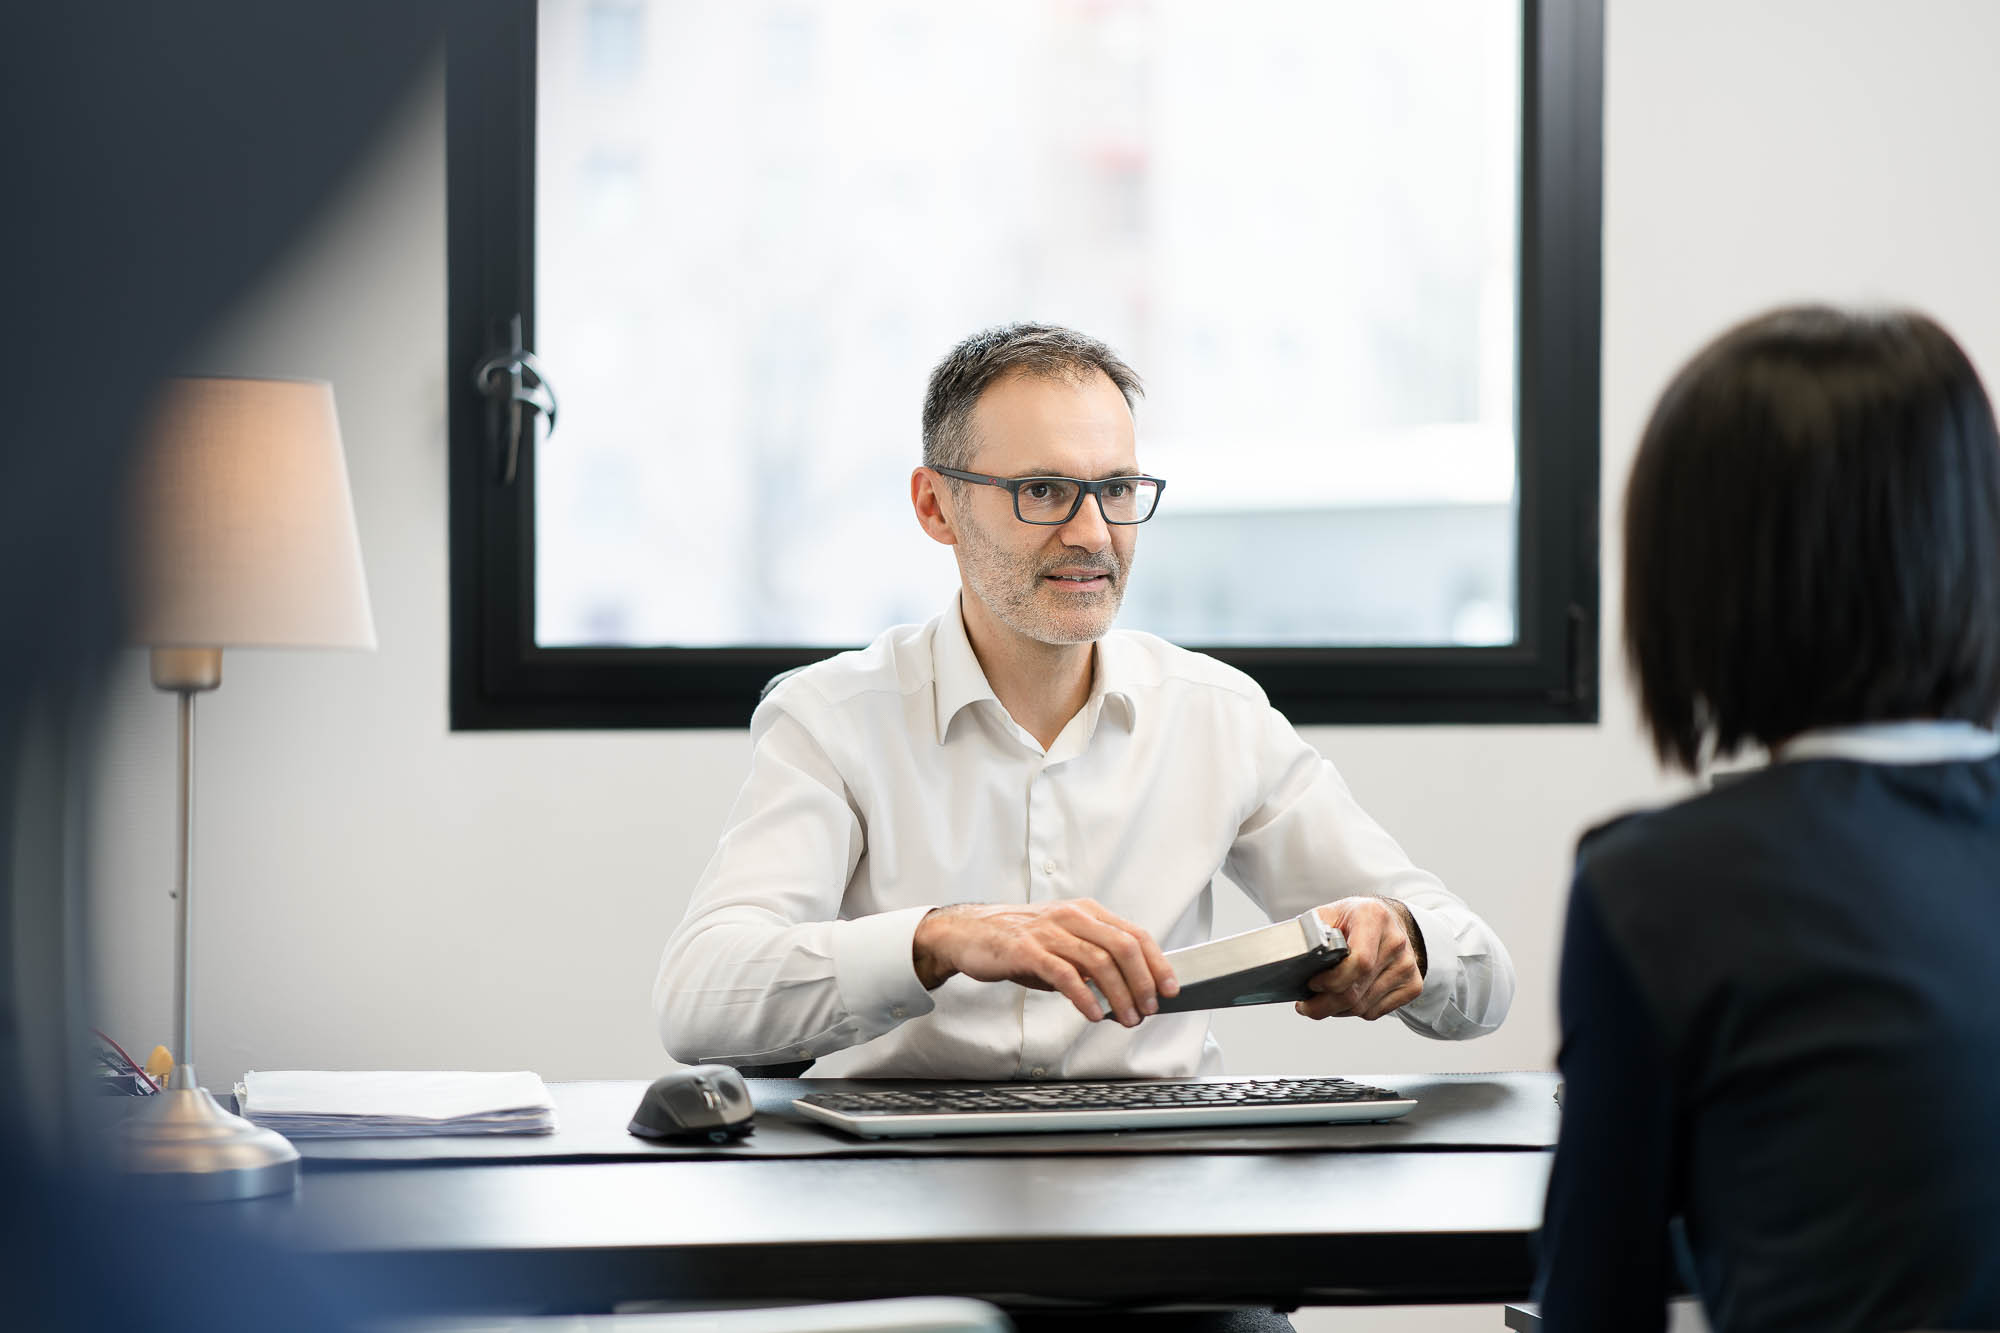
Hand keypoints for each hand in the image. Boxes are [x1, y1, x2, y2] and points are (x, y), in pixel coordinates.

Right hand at [912, 900, 1178, 1026]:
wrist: (966, 934)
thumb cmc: (1016, 942)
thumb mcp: (1060, 945)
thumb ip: (1091, 963)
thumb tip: (1127, 992)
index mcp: (1085, 912)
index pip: (1134, 934)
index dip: (1157, 962)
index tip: (1170, 988)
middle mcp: (1071, 916)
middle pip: (1123, 947)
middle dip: (1143, 982)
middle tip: (1149, 1008)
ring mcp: (1048, 931)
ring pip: (1098, 961)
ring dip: (1119, 995)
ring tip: (1126, 1017)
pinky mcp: (1026, 949)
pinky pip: (1064, 974)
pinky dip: (1084, 996)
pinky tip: (1093, 1013)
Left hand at [1297, 898, 1424, 1021]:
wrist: (1387, 921)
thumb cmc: (1351, 919)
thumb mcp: (1329, 914)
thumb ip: (1313, 932)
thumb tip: (1294, 957)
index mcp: (1373, 917)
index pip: (1360, 961)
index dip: (1333, 980)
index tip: (1312, 984)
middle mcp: (1396, 941)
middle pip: (1358, 990)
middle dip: (1325, 1005)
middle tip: (1305, 1007)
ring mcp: (1408, 965)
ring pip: (1364, 1006)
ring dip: (1337, 1010)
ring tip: (1321, 1000)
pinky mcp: (1413, 985)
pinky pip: (1375, 1012)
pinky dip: (1354, 1011)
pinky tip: (1345, 998)